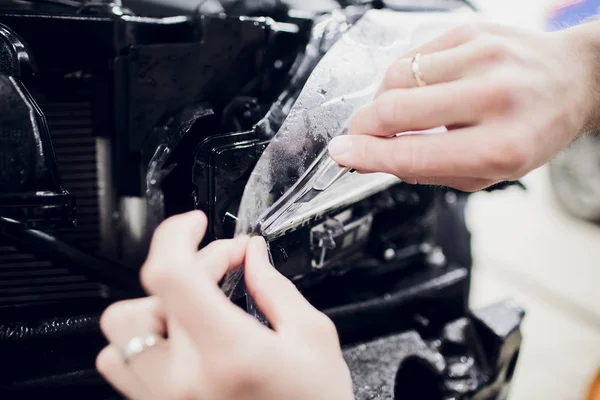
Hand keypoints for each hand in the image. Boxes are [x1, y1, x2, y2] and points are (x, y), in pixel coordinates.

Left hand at [95, 211, 352, 399]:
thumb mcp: (312, 338)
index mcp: (229, 354)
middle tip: (226, 268)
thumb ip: (274, 288)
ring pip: (120, 329)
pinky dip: (141, 339)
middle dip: (190, 266)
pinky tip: (178, 336)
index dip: (177, 235)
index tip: (195, 225)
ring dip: (156, 303)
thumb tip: (252, 254)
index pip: (170, 275)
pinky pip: (118, 365)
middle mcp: (185, 381)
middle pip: (149, 292)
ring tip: (196, 305)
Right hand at [328, 21, 599, 190]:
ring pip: (397, 77)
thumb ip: (432, 170)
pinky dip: (402, 77)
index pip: (414, 153)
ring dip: (382, 100)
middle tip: (359, 135)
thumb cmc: (531, 131)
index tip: (342, 154)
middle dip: (364, 126)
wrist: (571, 80)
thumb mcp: (490, 173)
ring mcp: (483, 57)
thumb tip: (378, 157)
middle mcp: (494, 96)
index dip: (368, 156)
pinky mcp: (472, 32)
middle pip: (396, 109)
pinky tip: (417, 89)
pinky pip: (412, 55)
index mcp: (501, 146)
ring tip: (395, 112)